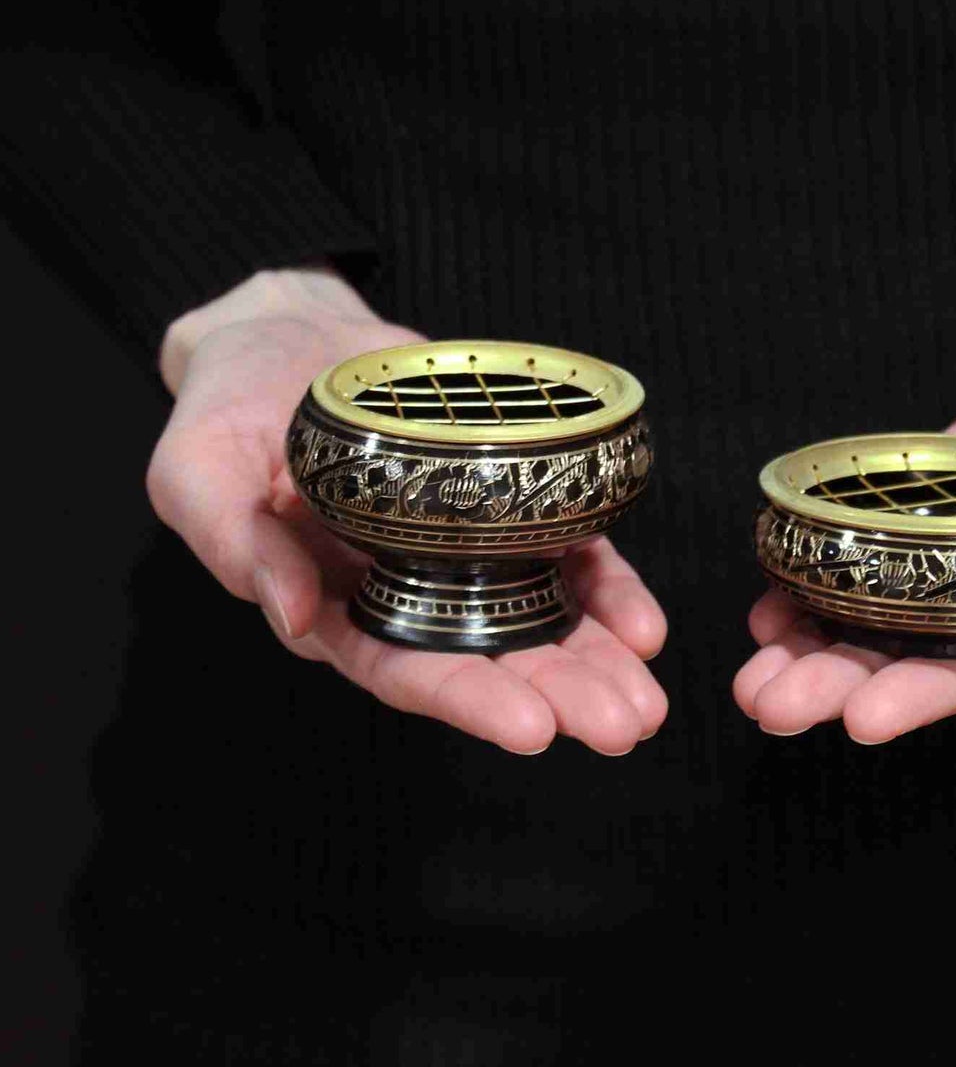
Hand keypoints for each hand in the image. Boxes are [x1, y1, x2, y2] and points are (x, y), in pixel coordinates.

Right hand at [148, 268, 667, 753]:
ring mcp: (464, 553)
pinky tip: (643, 624)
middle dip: (560, 696)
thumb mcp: (196, 472)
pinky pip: (564, 556)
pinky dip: (606, 590)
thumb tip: (289, 617)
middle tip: (624, 725)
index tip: (533, 730)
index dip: (468, 702)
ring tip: (649, 695)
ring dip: (597, 660)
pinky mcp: (504, 506)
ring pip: (538, 620)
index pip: (405, 670)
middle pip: (490, 659)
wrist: (286, 336)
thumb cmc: (226, 410)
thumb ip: (234, 545)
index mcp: (334, 606)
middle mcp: (408, 593)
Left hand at [734, 285, 955, 743]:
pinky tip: (769, 595)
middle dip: (839, 684)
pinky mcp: (933, 502)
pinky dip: (818, 569)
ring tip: (750, 668)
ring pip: (877, 610)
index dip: (926, 699)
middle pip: (914, 658)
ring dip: (810, 642)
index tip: (860, 720)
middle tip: (767, 704)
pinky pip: (868, 540)